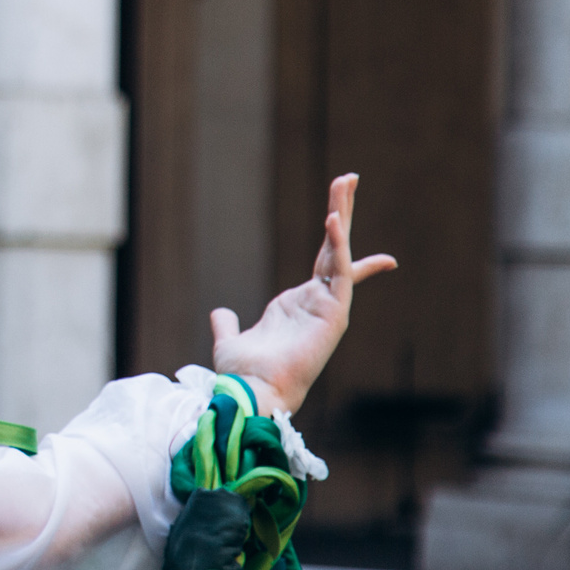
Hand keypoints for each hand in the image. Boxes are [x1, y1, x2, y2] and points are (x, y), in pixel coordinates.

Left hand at [210, 173, 394, 415]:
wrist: (251, 392)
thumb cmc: (244, 373)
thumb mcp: (231, 340)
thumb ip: (227, 325)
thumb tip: (220, 313)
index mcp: (297, 305)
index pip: (325, 267)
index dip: (338, 245)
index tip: (348, 220)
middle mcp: (316, 302)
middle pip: (334, 248)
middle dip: (342, 212)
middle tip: (349, 178)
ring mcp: (328, 306)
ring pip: (339, 252)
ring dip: (342, 215)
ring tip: (345, 181)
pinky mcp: (332, 314)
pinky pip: (339, 273)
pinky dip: (338, 247)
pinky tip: (333, 219)